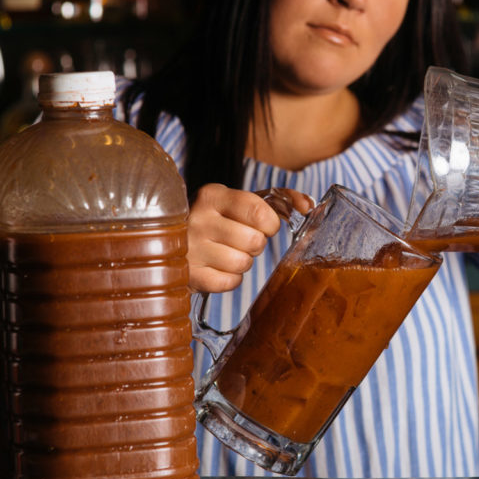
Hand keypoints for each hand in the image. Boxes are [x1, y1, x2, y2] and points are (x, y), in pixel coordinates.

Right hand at [187, 184, 313, 292]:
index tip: (265, 226)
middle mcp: (198, 219)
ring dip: (243, 262)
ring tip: (228, 252)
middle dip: (256, 244)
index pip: (259, 211)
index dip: (270, 224)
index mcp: (213, 195)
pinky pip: (229, 282)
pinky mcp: (189, 275)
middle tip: (242, 240)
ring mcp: (191, 249)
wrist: (170, 241)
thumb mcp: (241, 201)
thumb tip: (308, 205)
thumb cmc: (218, 219)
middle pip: (254, 241)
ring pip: (243, 264)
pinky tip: (218, 267)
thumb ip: (279, 199)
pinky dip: (230, 279)